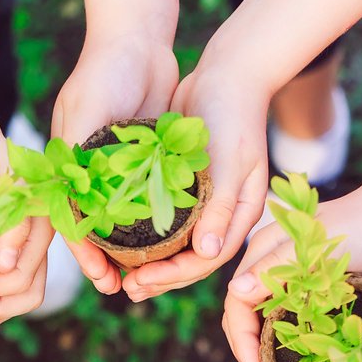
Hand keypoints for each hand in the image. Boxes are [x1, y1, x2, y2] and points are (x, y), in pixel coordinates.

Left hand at [0, 213, 54, 335]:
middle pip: (26, 296)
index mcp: (40, 231)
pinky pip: (12, 297)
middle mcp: (39, 248)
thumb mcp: (5, 196)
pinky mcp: (16, 259)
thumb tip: (4, 265)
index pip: (19, 278)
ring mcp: (30, 256)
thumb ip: (10, 228)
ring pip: (20, 301)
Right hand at [51, 34, 179, 295]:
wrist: (140, 43)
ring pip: (121, 223)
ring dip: (131, 252)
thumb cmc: (104, 72)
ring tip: (146, 278)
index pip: (71, 221)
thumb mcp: (85, 110)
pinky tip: (168, 246)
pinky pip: (146, 203)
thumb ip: (76, 151)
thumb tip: (71, 197)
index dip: (85, 254)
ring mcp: (116, 172)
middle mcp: (89, 175)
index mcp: (67, 168)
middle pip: (95, 230)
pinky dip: (154, 226)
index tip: (102, 278)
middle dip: (106, 263)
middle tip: (123, 289)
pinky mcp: (143, 164)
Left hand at [120, 64, 268, 301]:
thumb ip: (220, 206)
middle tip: (127, 289)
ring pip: (177, 244)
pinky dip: (145, 234)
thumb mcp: (230, 161)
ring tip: (121, 275)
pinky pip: (165, 221)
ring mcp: (206, 202)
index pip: (209, 258)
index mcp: (241, 213)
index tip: (143, 281)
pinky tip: (120, 242)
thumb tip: (208, 253)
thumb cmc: (234, 113)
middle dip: (160, 277)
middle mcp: (224, 213)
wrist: (228, 72)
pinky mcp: (186, 187)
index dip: (176, 275)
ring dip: (150, 261)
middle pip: (192, 259)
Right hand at [224, 184, 361, 361]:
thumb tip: (235, 292)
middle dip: (251, 355)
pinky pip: (293, 326)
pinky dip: (291, 349)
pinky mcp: (314, 293)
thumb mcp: (318, 245)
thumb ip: (277, 267)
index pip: (237, 304)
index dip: (242, 340)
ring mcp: (292, 282)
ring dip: (269, 357)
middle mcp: (271, 269)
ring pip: (267, 326)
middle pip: (246, 319)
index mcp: (263, 254)